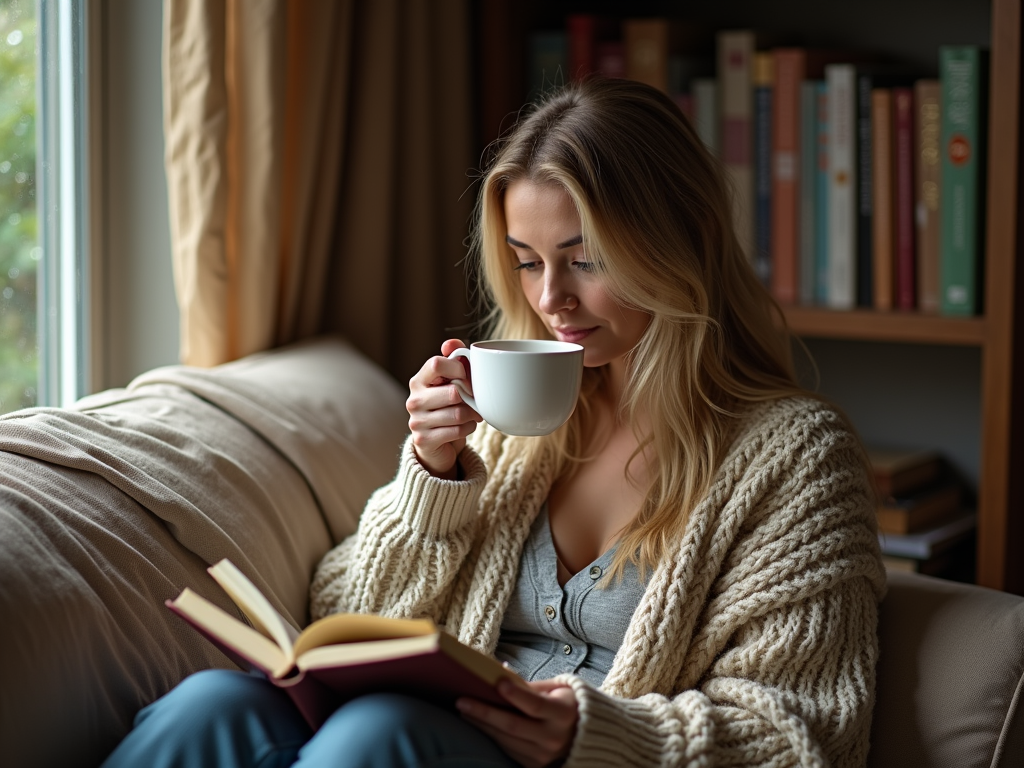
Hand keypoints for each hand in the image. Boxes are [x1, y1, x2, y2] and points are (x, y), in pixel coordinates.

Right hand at [406, 338, 482, 477]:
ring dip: (472, 415)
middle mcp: (413, 400)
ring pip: (458, 414)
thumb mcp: (451, 381)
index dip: (458, 369)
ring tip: (474, 414)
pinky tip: (467, 426)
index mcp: (419, 381)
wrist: (439, 443)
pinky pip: (457, 431)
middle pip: (452, 392)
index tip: (467, 377)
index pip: (436, 364)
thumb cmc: (448, 406)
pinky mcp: (423, 440)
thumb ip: (454, 359)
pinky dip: (469, 428)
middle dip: (470, 397)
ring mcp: (416, 421)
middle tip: (475, 400)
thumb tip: (451, 342)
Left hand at [456, 678, 578, 766]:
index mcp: (563, 714)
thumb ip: (531, 686)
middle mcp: (554, 738)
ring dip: (482, 725)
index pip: (535, 705)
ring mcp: (544, 755)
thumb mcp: (557, 690)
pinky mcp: (534, 765)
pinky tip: (478, 725)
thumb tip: (500, 673)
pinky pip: (508, 750)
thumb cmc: (567, 705)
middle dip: (485, 712)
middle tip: (462, 701)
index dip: (516, 694)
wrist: (585, 736)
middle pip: (513, 725)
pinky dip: (491, 737)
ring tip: (464, 711)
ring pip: (506, 740)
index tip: (497, 683)